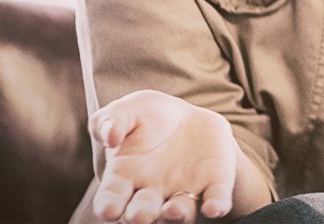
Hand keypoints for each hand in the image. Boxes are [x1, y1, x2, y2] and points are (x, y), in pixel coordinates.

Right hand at [88, 90, 239, 223]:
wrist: (187, 117)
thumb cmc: (147, 117)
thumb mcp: (128, 110)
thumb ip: (112, 120)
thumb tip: (109, 136)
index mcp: (123, 178)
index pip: (111, 198)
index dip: (108, 206)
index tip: (108, 210)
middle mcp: (151, 193)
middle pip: (143, 212)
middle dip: (140, 216)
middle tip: (139, 217)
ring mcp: (182, 191)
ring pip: (179, 213)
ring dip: (176, 215)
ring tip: (172, 211)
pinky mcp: (213, 185)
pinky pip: (215, 199)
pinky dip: (215, 206)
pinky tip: (213, 208)